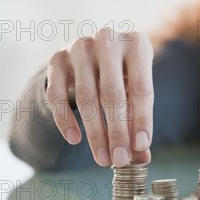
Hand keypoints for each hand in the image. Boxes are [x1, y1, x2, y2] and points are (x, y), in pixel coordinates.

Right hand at [46, 28, 153, 166]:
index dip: (142, 120)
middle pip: (113, 94)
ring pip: (86, 96)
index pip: (142, 89)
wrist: (94, 52)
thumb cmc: (125, 74)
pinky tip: (75, 139)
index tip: (141, 147)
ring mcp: (80, 47)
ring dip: (95, 132)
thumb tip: (142, 157)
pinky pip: (57, 95)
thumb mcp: (137, 89)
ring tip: (102, 157)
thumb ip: (139, 120)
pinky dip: (65, 119)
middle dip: (117, 132)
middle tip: (119, 160)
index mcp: (137, 44)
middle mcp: (108, 40)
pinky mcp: (56, 58)